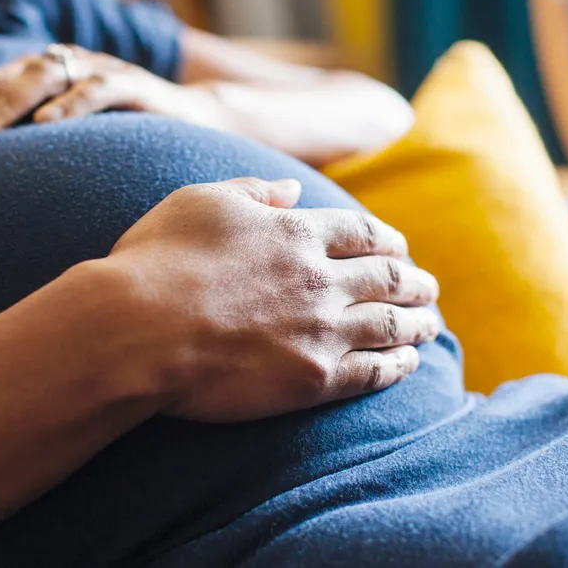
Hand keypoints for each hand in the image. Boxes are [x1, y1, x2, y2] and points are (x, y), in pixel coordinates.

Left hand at [0, 46, 220, 153]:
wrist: (195, 122)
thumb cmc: (123, 138)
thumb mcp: (68, 143)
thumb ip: (26, 151)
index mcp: (38, 75)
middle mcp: (63, 63)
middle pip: (2, 81)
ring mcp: (98, 69)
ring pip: (42, 75)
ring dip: (6, 106)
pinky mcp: (134, 84)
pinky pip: (97, 88)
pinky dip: (69, 103)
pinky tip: (45, 123)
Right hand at [101, 177, 441, 422]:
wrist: (135, 331)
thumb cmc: (155, 261)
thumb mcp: (201, 202)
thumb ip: (253, 192)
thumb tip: (292, 188)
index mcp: (296, 231)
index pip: (360, 231)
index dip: (386, 238)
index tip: (400, 246)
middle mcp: (319, 278)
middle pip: (387, 276)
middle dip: (414, 280)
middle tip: (429, 286)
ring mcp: (320, 330)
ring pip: (390, 323)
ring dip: (418, 321)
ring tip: (432, 323)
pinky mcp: (311, 379)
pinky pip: (372, 371)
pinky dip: (397, 365)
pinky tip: (408, 363)